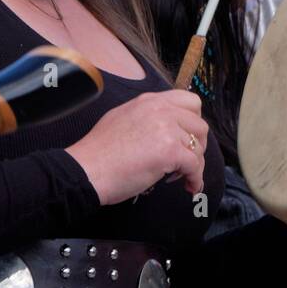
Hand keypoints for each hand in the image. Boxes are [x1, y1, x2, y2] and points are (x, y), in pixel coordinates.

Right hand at [64, 90, 207, 205]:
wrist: (86, 169)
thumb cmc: (99, 152)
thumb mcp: (122, 118)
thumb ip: (146, 117)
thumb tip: (164, 129)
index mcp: (149, 101)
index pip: (189, 101)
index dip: (193, 122)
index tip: (186, 137)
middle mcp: (160, 110)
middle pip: (199, 124)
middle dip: (197, 145)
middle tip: (185, 159)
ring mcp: (166, 129)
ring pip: (199, 147)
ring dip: (194, 164)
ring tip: (178, 175)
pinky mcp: (169, 151)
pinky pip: (195, 166)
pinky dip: (195, 179)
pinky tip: (188, 187)